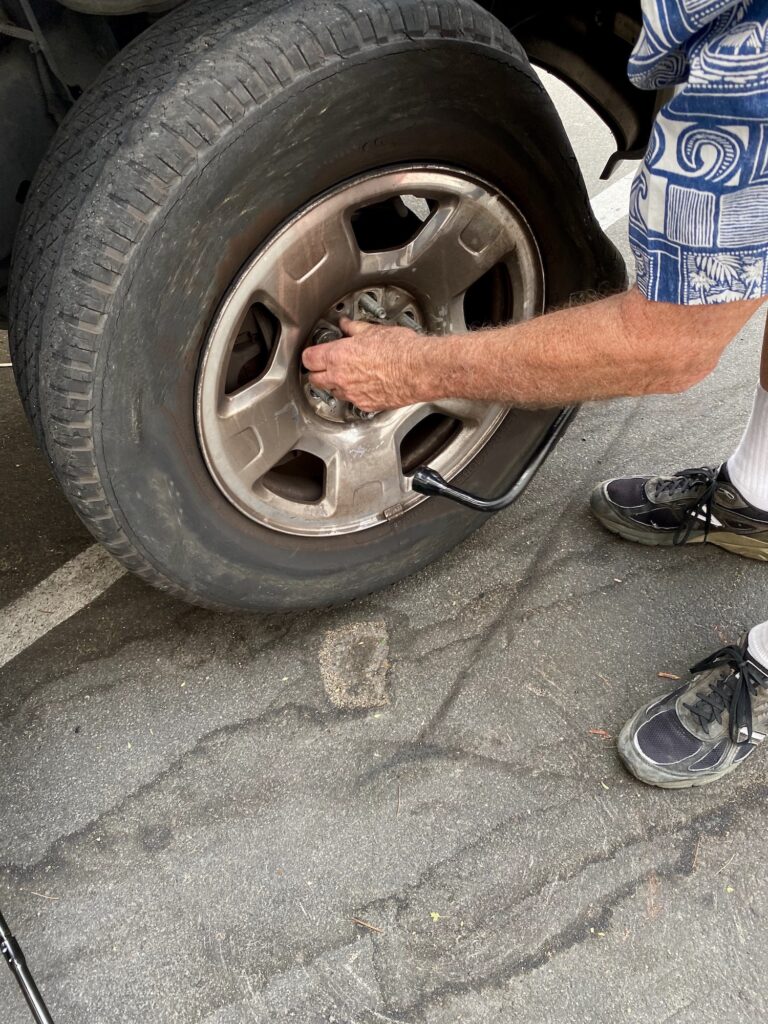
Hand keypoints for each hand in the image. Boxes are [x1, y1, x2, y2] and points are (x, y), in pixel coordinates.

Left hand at [301, 317, 423, 411]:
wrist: (419, 370)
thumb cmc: (400, 350)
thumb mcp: (373, 331)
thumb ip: (354, 329)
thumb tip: (347, 325)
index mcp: (338, 356)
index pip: (309, 358)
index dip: (309, 355)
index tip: (312, 353)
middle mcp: (341, 378)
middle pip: (315, 379)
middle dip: (317, 372)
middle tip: (323, 365)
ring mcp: (353, 394)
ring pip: (333, 392)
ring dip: (335, 384)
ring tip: (347, 374)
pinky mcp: (366, 405)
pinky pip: (353, 401)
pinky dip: (354, 394)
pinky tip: (365, 385)